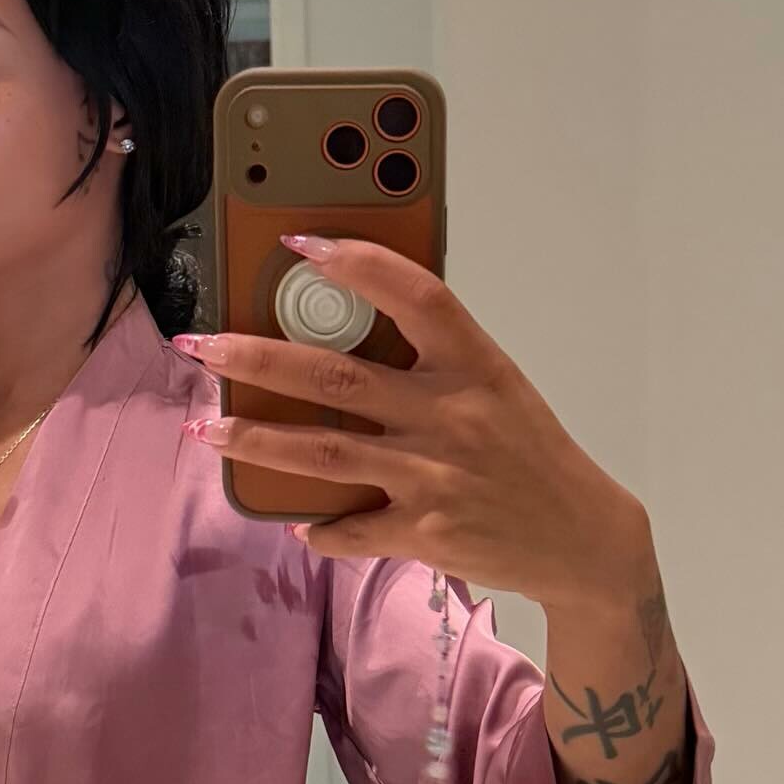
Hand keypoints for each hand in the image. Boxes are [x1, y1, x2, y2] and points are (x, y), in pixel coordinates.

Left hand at [175, 234, 652, 613]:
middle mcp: (450, 415)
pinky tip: (295, 521)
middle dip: (257, 360)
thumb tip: (347, 341)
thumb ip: (434, 363)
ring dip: (256, 441)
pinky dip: (316, 527)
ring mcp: (433, 477)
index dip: (358, 264)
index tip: (301, 244)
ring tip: (207, 430)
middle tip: (202, 346)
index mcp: (474, 365)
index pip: (416, 295)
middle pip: (336, 377)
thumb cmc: (529, 454)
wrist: (581, 539)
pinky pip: (349, 528)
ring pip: (323, 453)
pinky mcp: (424, 532)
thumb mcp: (498, 390)